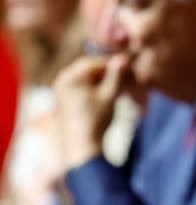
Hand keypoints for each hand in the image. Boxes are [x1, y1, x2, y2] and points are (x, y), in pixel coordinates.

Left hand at [53, 54, 131, 168]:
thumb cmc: (97, 120)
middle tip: (124, 76)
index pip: (94, 62)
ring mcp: (60, 91)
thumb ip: (116, 75)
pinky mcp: (63, 101)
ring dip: (100, 80)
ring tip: (117, 87)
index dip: (111, 63)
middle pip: (87, 69)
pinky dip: (93, 88)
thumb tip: (123, 58)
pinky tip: (105, 96)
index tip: (127, 66)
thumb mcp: (110, 95)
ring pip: (84, 78)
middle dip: (105, 71)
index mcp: (70, 76)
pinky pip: (79, 87)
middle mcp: (61, 80)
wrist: (83, 146)